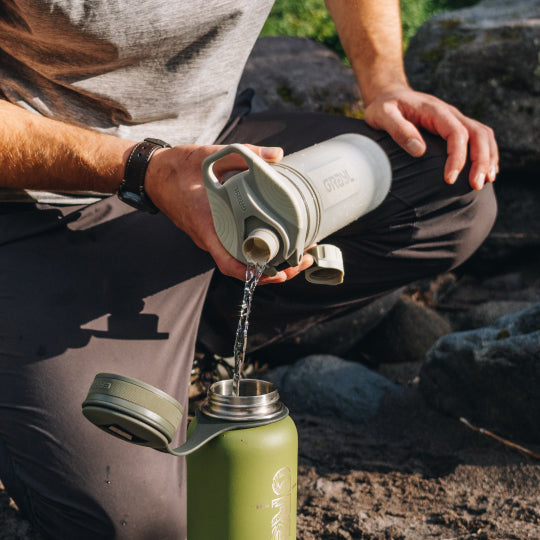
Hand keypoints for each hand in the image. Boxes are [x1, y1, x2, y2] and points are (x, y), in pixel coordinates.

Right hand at [144, 143, 312, 282]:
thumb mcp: (210, 156)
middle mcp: (210, 239)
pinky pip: (237, 249)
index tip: (277, 273)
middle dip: (273, 272)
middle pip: (242, 268)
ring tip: (297, 255)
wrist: (154, 175)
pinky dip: (258, 252)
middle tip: (302, 261)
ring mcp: (212, 238)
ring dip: (269, 264)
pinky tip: (277, 243)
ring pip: (241, 261)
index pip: (227, 262)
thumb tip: (278, 155)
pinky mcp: (215, 233)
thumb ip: (245, 154)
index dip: (252, 274)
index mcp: (206, 226)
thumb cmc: (178, 168)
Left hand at [363, 82, 498, 189]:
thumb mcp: (383, 115)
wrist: (389, 95)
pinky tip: (487, 170)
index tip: (449, 179)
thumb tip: (419, 150)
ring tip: (486, 181)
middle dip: (481, 160)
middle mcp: (450, 113)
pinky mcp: (454, 126)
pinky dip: (487, 153)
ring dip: (488, 158)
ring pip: (483, 135)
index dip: (457, 157)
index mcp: (435, 110)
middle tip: (476, 185)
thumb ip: (399, 130)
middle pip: (478, 134)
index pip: (456, 133)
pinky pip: (479, 137)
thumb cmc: (384, 107)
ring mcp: (455, 119)